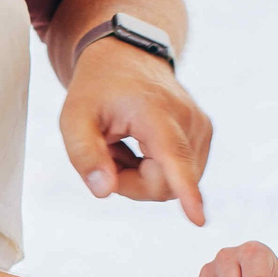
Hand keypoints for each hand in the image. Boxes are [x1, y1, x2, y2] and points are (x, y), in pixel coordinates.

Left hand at [58, 38, 213, 225]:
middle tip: (106, 152)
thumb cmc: (97, 89)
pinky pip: (178, 175)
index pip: (172, 157)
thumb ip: (84, 155)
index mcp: (155, 112)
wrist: (126, 57)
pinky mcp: (204, 135)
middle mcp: (187, 120)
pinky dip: (153, 169)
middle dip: (129, 182)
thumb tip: (105, 192)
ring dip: (140, 175)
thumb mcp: (73, 118)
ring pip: (171, 184)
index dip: (185, 192)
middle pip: (163, 185)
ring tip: (123, 143)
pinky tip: (139, 144)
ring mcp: (201, 128)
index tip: (198, 219)